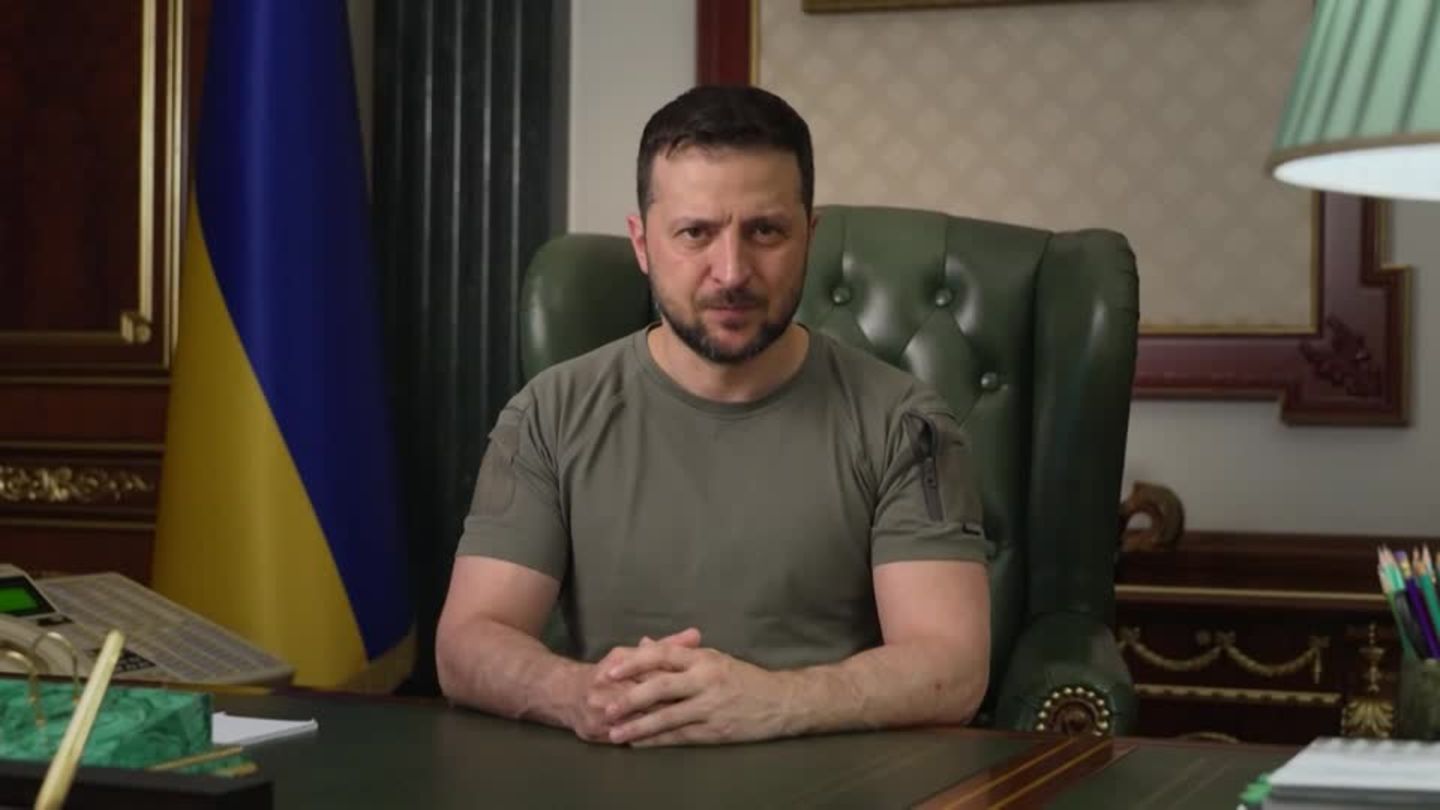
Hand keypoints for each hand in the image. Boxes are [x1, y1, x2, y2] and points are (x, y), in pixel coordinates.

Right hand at [567, 628, 700, 743]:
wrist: (565, 694)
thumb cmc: (608, 672)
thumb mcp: (633, 653)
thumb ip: (666, 646)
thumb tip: (696, 634)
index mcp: (619, 661)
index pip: (654, 669)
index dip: (679, 676)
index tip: (703, 682)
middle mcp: (606, 686)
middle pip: (646, 696)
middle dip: (673, 702)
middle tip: (699, 706)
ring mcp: (599, 711)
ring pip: (637, 719)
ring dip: (663, 724)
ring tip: (688, 724)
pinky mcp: (595, 732)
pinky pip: (626, 738)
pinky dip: (647, 739)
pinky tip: (667, 740)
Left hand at [600, 644, 792, 746]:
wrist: (780, 702)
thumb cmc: (743, 678)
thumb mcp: (713, 658)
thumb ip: (678, 652)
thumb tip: (644, 644)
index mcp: (703, 658)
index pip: (662, 655)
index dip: (633, 663)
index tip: (609, 671)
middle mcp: (705, 680)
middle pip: (660, 687)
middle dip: (629, 698)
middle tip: (605, 707)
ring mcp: (710, 706)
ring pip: (667, 716)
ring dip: (638, 726)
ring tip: (614, 733)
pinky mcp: (715, 730)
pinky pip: (680, 736)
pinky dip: (657, 741)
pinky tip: (638, 744)